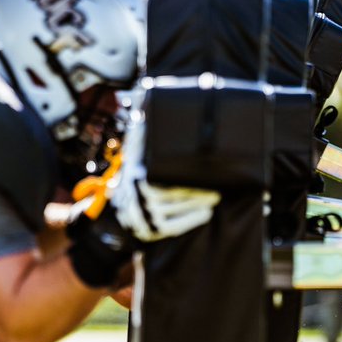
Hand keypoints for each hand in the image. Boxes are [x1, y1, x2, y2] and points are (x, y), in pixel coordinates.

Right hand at [108, 107, 218, 241]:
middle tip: (217, 187)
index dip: (188, 176)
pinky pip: (174, 226)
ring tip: (214, 197)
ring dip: (199, 203)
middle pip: (175, 193)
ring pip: (178, 208)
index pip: (167, 176)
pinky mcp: (150, 231)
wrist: (124, 210)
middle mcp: (139, 195)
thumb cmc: (138, 174)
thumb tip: (144, 111)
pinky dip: (191, 219)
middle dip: (198, 190)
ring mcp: (144, 215)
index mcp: (138, 175)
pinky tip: (205, 213)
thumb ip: (141, 134)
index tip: (205, 170)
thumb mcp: (136, 153)